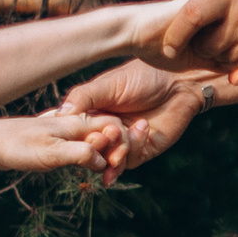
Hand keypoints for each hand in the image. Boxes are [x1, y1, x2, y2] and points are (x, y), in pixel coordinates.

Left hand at [0, 109, 128, 184]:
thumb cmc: (16, 146)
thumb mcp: (51, 154)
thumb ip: (80, 155)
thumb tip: (104, 161)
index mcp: (77, 122)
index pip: (113, 128)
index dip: (122, 145)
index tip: (115, 167)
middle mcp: (74, 123)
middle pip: (108, 133)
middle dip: (118, 151)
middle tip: (112, 175)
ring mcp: (66, 131)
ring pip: (97, 140)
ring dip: (105, 156)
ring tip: (106, 175)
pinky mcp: (58, 141)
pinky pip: (84, 147)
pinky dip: (92, 158)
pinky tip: (90, 170)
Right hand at [59, 62, 213, 172]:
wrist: (179, 79)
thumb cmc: (142, 75)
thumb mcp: (107, 84)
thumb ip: (82, 98)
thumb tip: (58, 114)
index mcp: (91, 114)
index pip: (74, 133)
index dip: (72, 137)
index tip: (74, 134)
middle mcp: (105, 130)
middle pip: (90, 151)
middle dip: (93, 147)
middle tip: (101, 137)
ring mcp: (124, 142)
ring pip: (109, 160)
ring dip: (112, 153)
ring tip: (119, 138)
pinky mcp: (143, 150)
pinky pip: (131, 160)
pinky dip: (133, 149)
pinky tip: (141, 128)